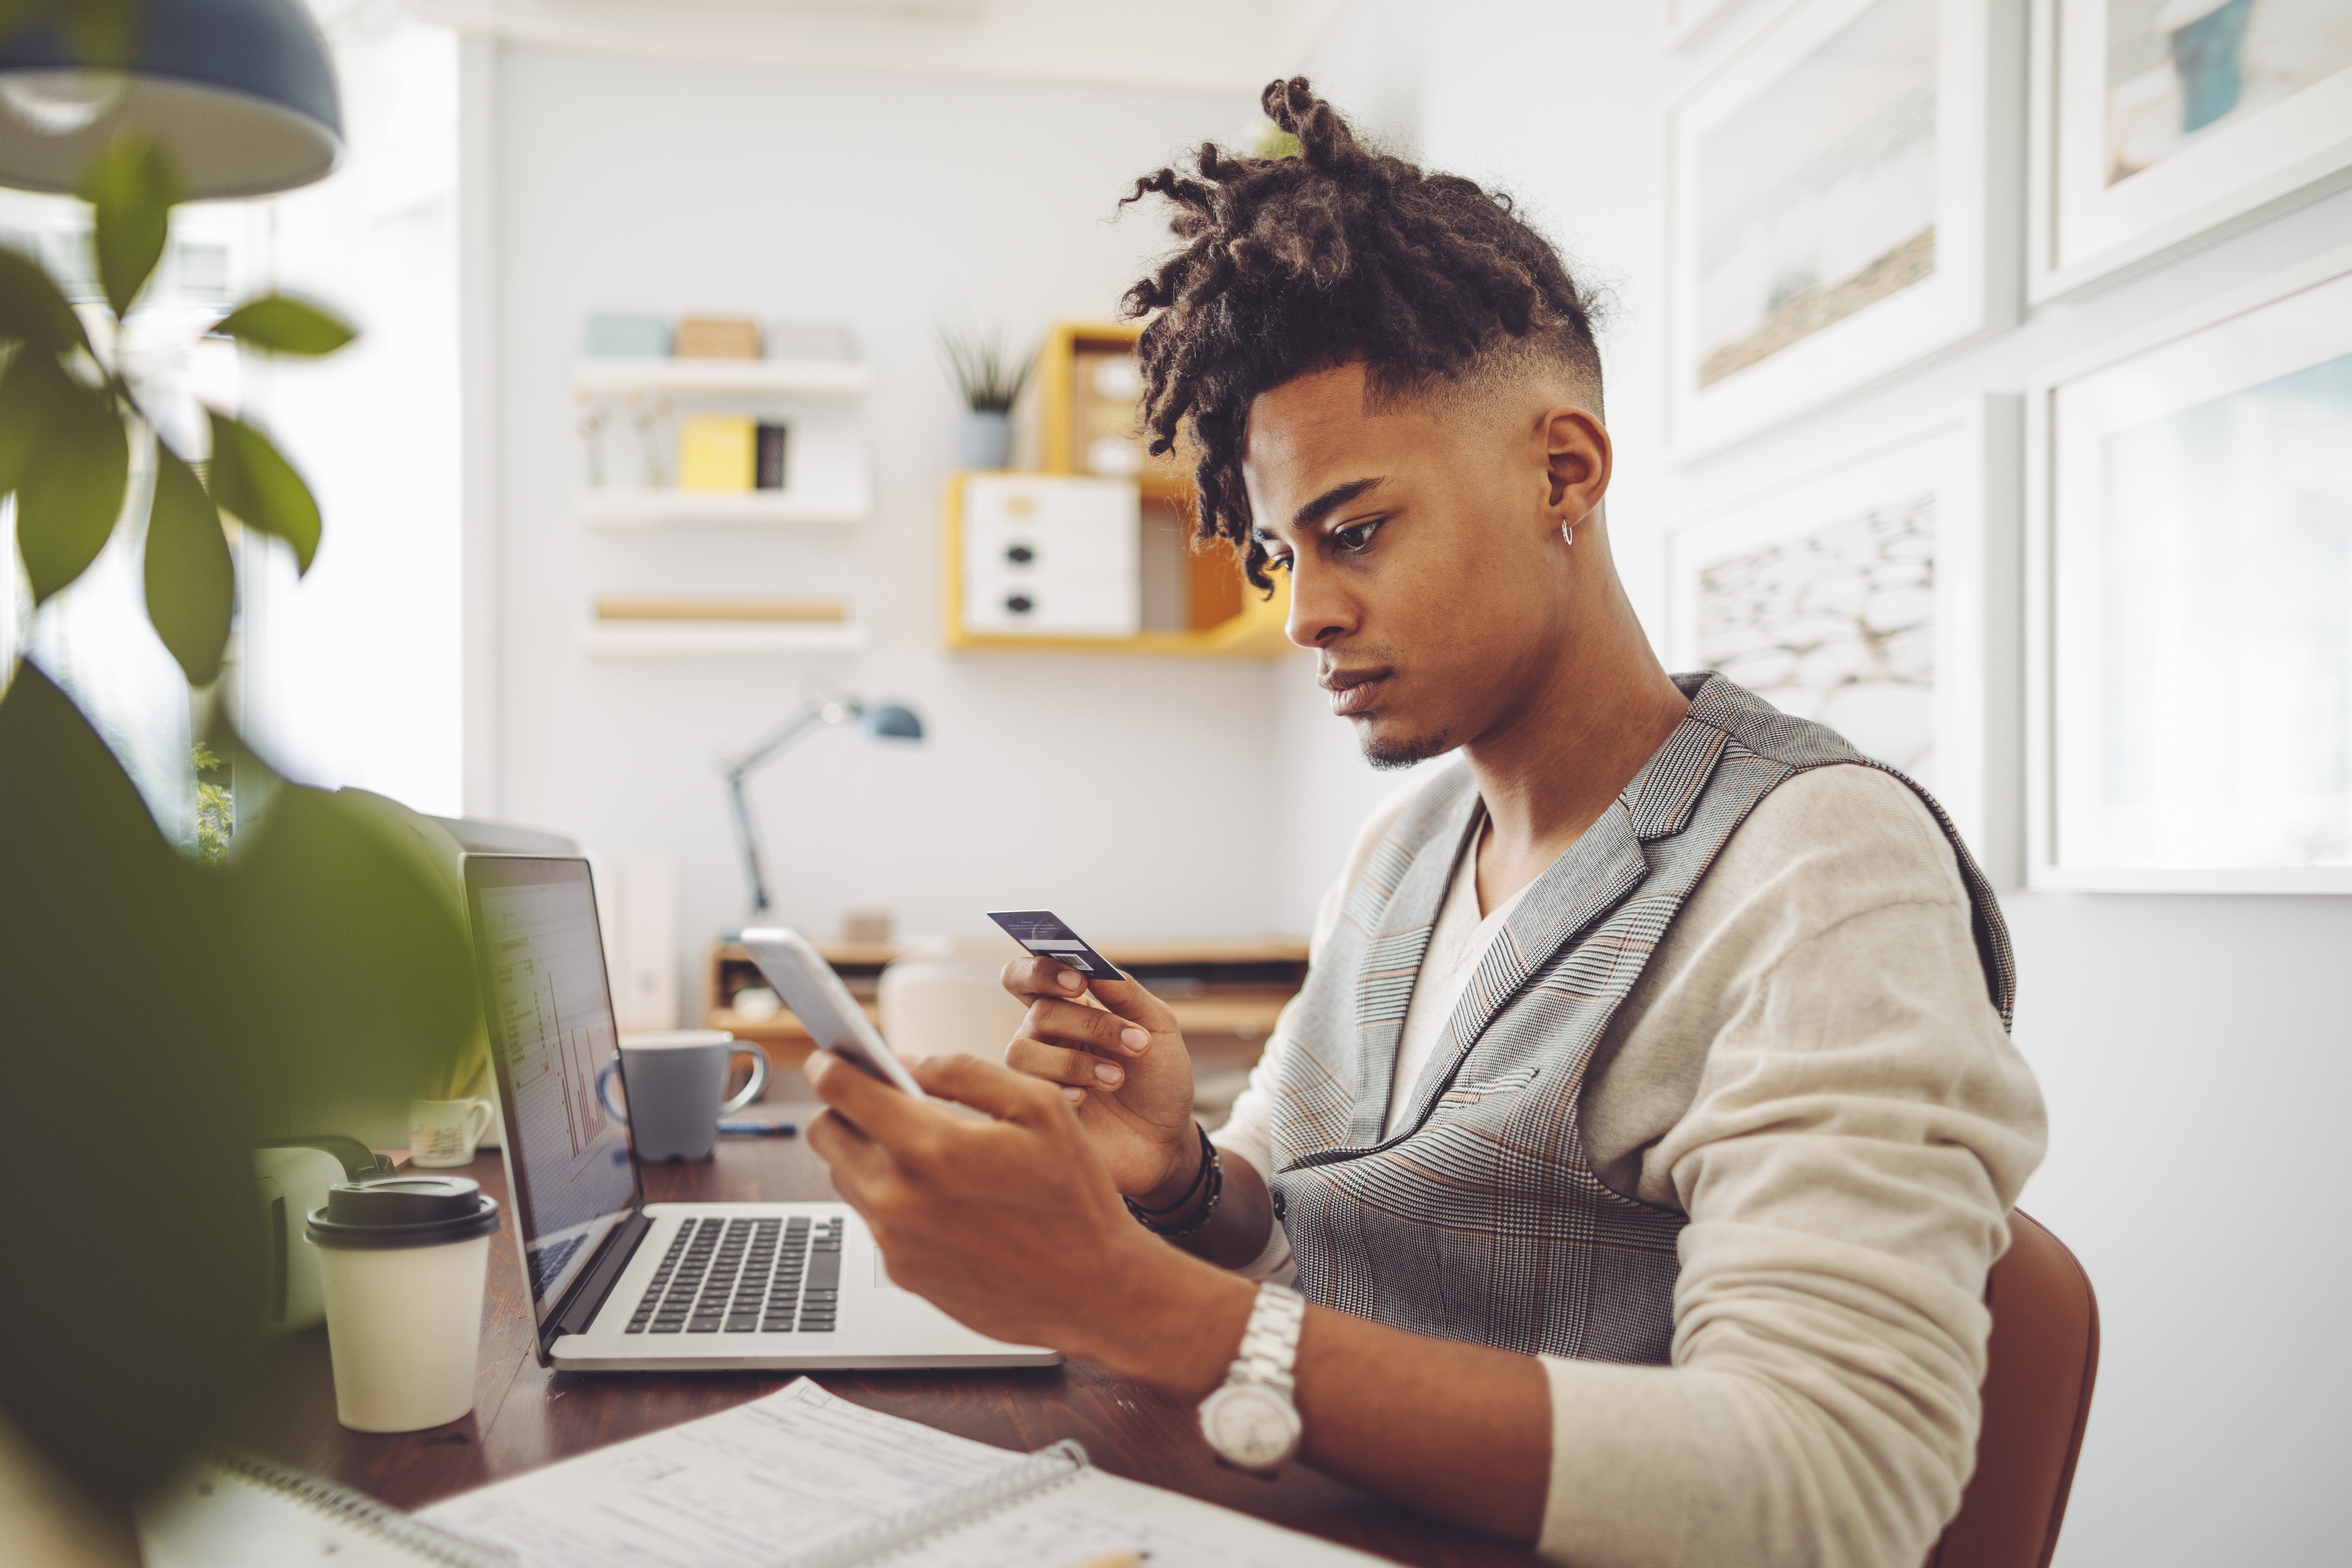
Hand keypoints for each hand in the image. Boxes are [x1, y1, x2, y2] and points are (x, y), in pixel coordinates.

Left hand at [800, 1049, 1248, 1376]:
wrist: (1095, 1291)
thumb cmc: (1076, 1197)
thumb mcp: (1039, 1108)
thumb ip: (965, 1072)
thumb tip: (908, 1060)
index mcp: (931, 1148)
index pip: (840, 1092)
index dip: (829, 1065)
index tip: (830, 1057)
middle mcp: (899, 1198)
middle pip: (825, 1135)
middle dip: (842, 1108)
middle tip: (876, 1099)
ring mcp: (895, 1242)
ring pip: (844, 1179)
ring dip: (866, 1155)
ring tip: (918, 1149)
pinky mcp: (902, 1274)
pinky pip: (874, 1221)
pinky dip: (891, 1199)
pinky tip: (941, 1197)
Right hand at [999, 957, 1199, 1203]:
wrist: (1167, 1140)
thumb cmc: (1160, 1080)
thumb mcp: (1157, 1027)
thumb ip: (1126, 992)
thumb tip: (1093, 966)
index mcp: (1070, 1008)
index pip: (1027, 976)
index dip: (1041, 970)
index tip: (1078, 980)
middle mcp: (1045, 1038)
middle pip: (1039, 1011)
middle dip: (1090, 1024)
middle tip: (1135, 1042)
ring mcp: (1037, 1074)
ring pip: (1022, 1050)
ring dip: (1077, 1061)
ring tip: (1117, 1079)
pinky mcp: (1036, 1109)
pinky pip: (1025, 1089)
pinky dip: (1063, 1088)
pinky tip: (1088, 1100)